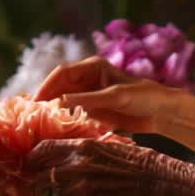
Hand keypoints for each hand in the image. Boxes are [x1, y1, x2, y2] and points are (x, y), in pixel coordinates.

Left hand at [27, 138, 194, 195]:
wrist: (156, 178)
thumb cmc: (136, 160)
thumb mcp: (108, 145)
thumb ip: (86, 149)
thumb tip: (69, 152)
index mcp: (82, 146)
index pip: (45, 149)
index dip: (33, 158)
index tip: (31, 164)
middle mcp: (79, 165)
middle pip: (44, 175)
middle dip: (38, 182)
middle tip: (37, 187)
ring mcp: (84, 186)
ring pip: (55, 195)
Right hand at [35, 57, 176, 133]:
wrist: (162, 112)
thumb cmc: (143, 97)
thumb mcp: (116, 97)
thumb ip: (89, 99)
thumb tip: (60, 101)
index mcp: (92, 67)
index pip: (62, 73)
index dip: (47, 86)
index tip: (36, 101)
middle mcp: (88, 79)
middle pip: (60, 87)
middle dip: (47, 98)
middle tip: (33, 115)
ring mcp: (90, 95)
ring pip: (64, 100)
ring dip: (54, 110)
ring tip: (40, 123)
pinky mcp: (94, 110)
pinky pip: (74, 113)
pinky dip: (65, 119)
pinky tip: (57, 129)